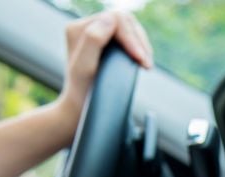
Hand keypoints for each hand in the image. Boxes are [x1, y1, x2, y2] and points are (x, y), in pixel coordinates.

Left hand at [54, 10, 153, 137]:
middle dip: (138, 41)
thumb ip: (93, 40)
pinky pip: (130, 35)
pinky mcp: (107, 42)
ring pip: (129, 26)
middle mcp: (85, 27)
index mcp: (78, 29)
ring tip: (146, 63)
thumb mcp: (84, 68)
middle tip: (147, 63)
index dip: (132, 38)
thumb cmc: (82, 92)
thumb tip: (110, 19)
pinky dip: (139, 46)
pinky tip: (142, 60)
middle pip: (123, 20)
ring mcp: (97, 34)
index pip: (115, 20)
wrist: (80, 109)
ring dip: (141, 43)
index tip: (141, 59)